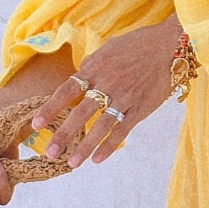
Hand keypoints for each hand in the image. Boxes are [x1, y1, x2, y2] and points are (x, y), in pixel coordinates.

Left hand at [31, 16, 183, 169]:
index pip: (66, 90)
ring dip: (85, 147)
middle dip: (63, 135)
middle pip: (80, 113)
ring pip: (100, 127)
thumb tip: (78, 77)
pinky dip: (110, 146)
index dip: (50, 109)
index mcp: (95, 67)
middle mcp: (108, 83)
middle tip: (50, 153)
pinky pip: (122, 131)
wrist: (172, 44)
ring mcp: (125, 97)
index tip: (36, 125)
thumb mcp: (109, 48)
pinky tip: (98, 159)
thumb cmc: (139, 44)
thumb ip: (92, 65)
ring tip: (72, 163)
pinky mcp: (141, 108)